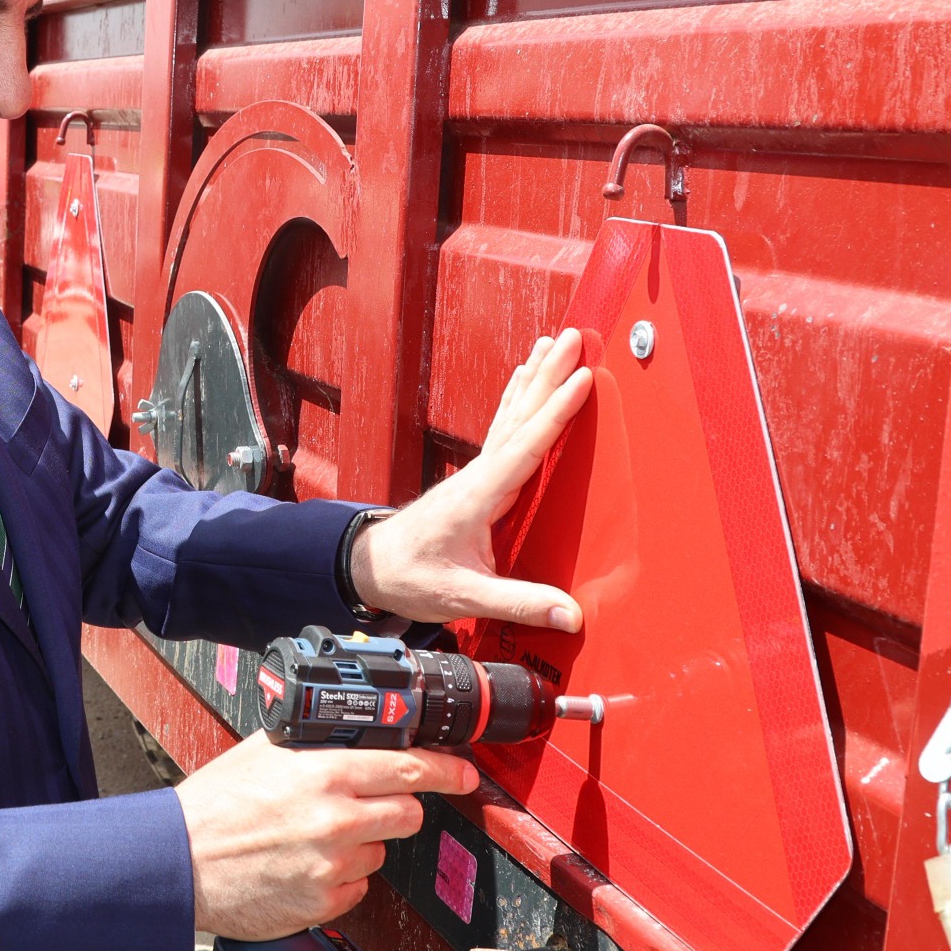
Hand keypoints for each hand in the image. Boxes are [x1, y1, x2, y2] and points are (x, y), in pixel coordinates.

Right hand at [175, 731, 477, 940]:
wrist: (177, 865)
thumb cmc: (211, 809)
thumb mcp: (261, 752)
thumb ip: (312, 741)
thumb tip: (348, 730)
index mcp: (325, 774)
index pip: (411, 769)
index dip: (446, 770)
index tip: (463, 773)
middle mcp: (337, 820)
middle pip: (410, 813)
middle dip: (395, 807)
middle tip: (365, 805)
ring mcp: (333, 865)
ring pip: (382, 851)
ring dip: (363, 843)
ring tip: (313, 837)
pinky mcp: (324, 902)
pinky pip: (357, 886)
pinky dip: (341, 877)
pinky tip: (304, 865)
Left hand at [348, 328, 593, 629]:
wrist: (370, 568)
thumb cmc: (412, 578)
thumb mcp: (463, 596)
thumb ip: (518, 603)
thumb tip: (569, 613)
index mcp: (478, 498)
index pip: (523, 448)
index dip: (553, 414)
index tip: (581, 380)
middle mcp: (477, 476)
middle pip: (518, 417)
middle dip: (548, 376)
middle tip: (574, 337)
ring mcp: (475, 473)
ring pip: (510, 416)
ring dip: (534, 378)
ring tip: (554, 342)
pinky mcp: (475, 478)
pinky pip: (502, 428)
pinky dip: (516, 399)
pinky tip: (523, 378)